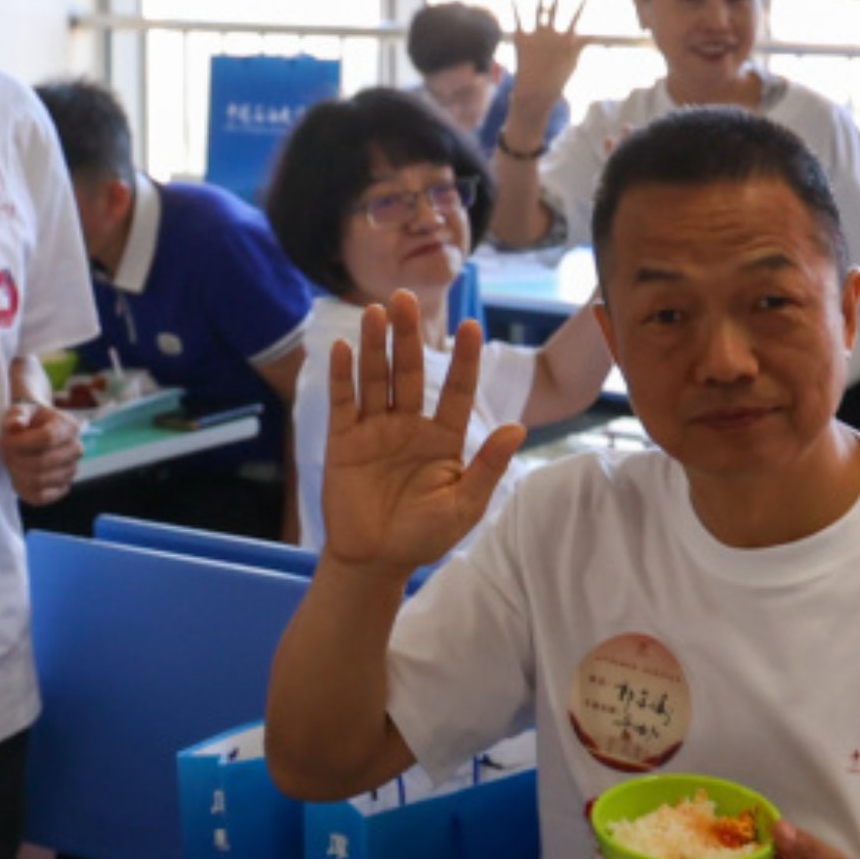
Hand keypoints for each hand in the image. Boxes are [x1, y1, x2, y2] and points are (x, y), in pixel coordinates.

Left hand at [0, 400, 82, 505]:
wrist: (37, 436)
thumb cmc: (28, 422)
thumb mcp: (19, 411)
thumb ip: (16, 416)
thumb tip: (15, 425)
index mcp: (68, 426)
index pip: (47, 438)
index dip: (21, 442)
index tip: (3, 441)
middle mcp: (76, 449)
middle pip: (41, 462)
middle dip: (14, 460)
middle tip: (3, 454)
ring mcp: (71, 471)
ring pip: (38, 481)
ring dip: (16, 474)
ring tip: (10, 463)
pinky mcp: (63, 489)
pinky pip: (40, 497)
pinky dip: (22, 489)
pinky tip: (17, 476)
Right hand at [317, 295, 524, 573]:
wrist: (375, 560)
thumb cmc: (423, 536)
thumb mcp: (464, 505)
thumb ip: (488, 466)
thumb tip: (517, 428)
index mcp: (443, 438)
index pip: (458, 390)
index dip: (465, 359)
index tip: (472, 326)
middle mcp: (409, 425)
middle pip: (410, 372)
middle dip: (408, 335)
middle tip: (405, 298)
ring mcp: (375, 430)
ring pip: (376, 378)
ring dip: (374, 345)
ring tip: (375, 311)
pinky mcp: (344, 441)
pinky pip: (344, 402)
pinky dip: (342, 375)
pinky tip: (343, 347)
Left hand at [508, 0, 588, 116]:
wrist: (535, 93)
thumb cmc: (556, 82)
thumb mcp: (572, 64)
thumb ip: (580, 47)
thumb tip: (591, 36)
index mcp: (565, 39)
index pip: (575, 17)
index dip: (582, 5)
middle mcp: (551, 33)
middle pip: (554, 7)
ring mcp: (536, 35)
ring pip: (538, 9)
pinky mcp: (521, 40)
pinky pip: (518, 20)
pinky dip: (515, 7)